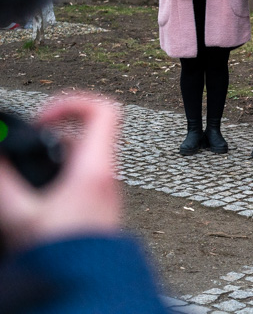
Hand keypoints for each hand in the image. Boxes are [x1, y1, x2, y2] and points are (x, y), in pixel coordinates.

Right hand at [0, 95, 121, 252]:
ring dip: (53, 151)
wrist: (88, 286)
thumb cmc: (64, 254)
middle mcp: (106, 173)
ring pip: (83, 153)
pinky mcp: (97, 203)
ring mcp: (104, 187)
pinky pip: (81, 172)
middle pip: (87, 130)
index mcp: (96, 167)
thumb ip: (4, 180)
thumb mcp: (21, 215)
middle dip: (52, 129)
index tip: (41, 119)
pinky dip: (58, 171)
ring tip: (24, 163)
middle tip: (26, 139)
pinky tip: (33, 188)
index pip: (104, 109)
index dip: (72, 102)